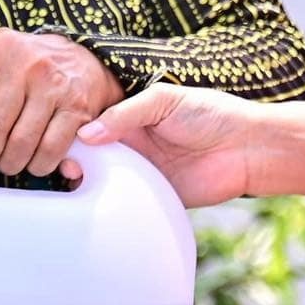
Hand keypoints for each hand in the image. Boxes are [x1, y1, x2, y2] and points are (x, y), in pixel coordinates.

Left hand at [0, 29, 123, 177]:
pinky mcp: (77, 107)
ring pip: (22, 144)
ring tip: (9, 162)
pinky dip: (39, 165)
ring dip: (11, 164)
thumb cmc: (28, 69)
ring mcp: (54, 85)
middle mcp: (26, 63)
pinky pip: (51, 150)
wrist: (84, 58)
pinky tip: (34, 161)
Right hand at [77, 84, 259, 208]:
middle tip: (68, 167)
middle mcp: (131, 145)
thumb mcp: (163, 100)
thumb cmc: (210, 114)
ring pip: (102, 180)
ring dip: (87, 183)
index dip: (72, 131)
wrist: (247, 149)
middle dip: (74, 160)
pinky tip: (94, 204)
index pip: (91, 123)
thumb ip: (125, 113)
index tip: (58, 139)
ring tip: (76, 183)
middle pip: (91, 154)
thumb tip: (86, 134)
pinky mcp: (151, 197)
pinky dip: (108, 205)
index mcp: (130, 117)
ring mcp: (140, 172)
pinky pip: (123, 203)